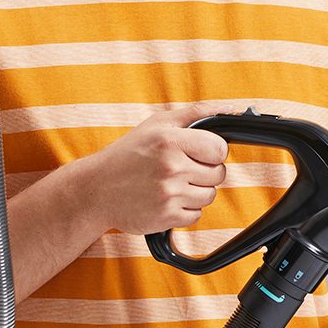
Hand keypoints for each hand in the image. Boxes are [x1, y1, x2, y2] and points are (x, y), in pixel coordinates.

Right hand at [76, 106, 229, 234]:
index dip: (212, 151)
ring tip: (171, 183)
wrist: (95, 190)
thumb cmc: (128, 153)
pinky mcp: (166, 218)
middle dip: (204, 171)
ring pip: (209, 196)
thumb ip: (197, 112)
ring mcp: (169, 195)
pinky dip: (185, 209)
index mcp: (170, 140)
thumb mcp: (158, 123)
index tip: (199, 153)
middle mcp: (171, 168)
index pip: (220, 149)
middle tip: (180, 168)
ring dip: (195, 191)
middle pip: (218, 174)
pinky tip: (165, 199)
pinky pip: (196, 215)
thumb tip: (233, 108)